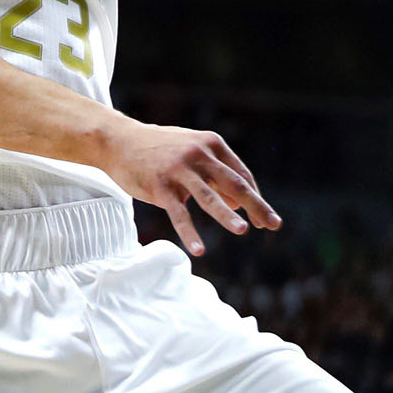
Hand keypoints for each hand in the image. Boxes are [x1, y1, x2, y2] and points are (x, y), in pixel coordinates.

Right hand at [98, 120, 281, 254]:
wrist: (119, 142)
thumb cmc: (160, 150)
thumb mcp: (192, 154)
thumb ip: (216, 176)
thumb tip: (240, 204)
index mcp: (212, 144)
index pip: (241, 175)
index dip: (255, 198)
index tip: (265, 219)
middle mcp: (199, 154)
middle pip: (235, 184)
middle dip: (257, 206)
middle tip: (273, 225)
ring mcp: (179, 170)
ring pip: (209, 197)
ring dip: (227, 215)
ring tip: (244, 230)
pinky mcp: (160, 186)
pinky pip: (179, 214)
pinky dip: (189, 233)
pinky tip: (199, 250)